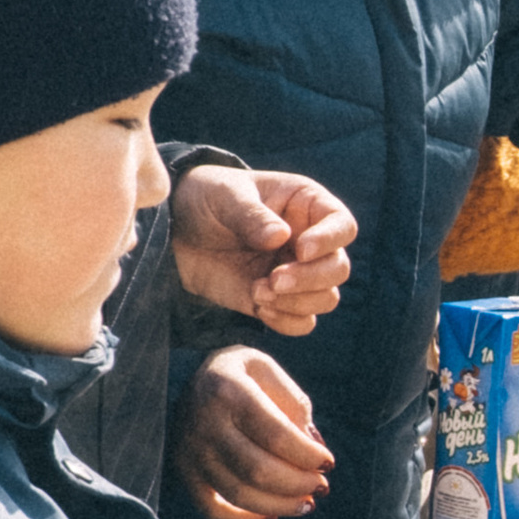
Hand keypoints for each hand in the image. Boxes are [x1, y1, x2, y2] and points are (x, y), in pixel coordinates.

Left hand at [169, 166, 355, 334]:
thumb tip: (281, 237)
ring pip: (326, 298)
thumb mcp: (223, 196)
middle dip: (310, 279)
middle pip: (339, 268)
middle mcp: (310, 242)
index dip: (329, 241)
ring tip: (259, 291)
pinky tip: (259, 308)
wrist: (175, 233)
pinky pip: (303, 322)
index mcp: (307, 205)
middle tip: (274, 279)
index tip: (300, 249)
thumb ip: (250, 215)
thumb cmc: (205, 199)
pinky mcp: (278, 301)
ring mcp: (297, 274)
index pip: (343, 225)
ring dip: (297, 302)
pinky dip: (286, 321)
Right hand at [175, 348, 334, 518]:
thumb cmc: (244, 377)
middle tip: (320, 487)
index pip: (277, 436)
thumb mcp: (270, 372)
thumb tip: (315, 451)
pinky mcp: (184, 471)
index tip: (327, 462)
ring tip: (305, 504)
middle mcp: (204, 422)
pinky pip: (212, 509)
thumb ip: (295, 407)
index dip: (308, 456)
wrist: (192, 377)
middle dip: (298, 485)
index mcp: (229, 391)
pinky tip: (271, 516)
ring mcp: (190, 450)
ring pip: (239, 493)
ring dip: (280, 505)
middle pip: (258, 470)